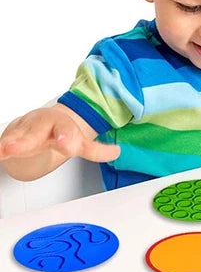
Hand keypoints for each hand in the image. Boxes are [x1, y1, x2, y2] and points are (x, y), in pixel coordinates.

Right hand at [0, 108, 119, 163]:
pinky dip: (1, 148)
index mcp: (63, 128)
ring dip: (13, 143)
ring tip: (7, 150)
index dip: (71, 141)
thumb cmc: (62, 132)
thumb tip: (117, 151)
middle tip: (45, 146)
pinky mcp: (14, 137)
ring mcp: (28, 131)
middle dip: (36, 139)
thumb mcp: (82, 142)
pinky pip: (6, 142)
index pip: (70, 135)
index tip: (72, 146)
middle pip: (40, 132)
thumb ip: (97, 150)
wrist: (45, 119)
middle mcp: (44, 127)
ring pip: (21, 136)